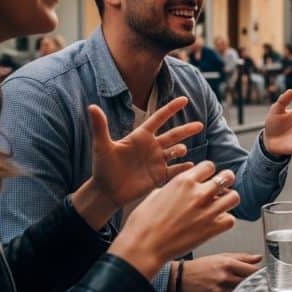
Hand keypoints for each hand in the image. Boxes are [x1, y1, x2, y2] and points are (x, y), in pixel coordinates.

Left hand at [77, 97, 202, 225]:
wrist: (105, 192)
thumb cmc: (101, 167)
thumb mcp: (101, 146)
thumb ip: (100, 126)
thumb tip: (91, 107)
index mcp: (140, 136)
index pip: (158, 119)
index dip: (171, 109)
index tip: (184, 99)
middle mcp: (151, 147)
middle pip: (173, 135)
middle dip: (186, 130)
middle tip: (199, 125)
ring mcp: (156, 161)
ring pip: (175, 152)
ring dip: (181, 149)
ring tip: (181, 150)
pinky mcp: (158, 176)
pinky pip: (175, 170)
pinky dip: (184, 168)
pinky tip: (191, 165)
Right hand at [109, 161, 239, 279]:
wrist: (143, 248)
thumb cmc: (143, 223)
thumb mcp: (156, 194)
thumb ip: (175, 187)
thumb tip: (183, 186)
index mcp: (183, 181)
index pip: (209, 166)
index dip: (208, 172)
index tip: (206, 178)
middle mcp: (198, 193)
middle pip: (227, 177)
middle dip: (225, 180)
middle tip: (221, 188)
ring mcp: (207, 212)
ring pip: (234, 197)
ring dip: (228, 200)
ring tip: (221, 204)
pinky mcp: (211, 230)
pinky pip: (231, 220)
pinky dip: (225, 221)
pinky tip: (216, 222)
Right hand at [179, 253, 261, 291]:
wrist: (180, 278)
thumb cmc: (202, 266)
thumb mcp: (222, 256)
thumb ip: (242, 258)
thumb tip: (259, 258)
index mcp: (227, 264)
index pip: (253, 271)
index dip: (260, 274)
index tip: (262, 275)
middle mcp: (224, 278)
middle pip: (248, 284)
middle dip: (252, 284)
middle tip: (254, 283)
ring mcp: (218, 291)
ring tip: (241, 289)